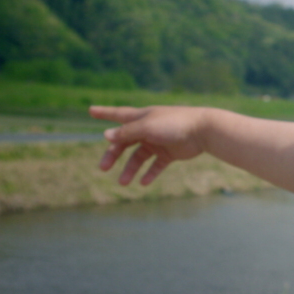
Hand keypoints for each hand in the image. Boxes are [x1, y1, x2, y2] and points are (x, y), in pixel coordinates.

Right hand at [89, 105, 209, 185]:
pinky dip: (149, 173)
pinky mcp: (170, 153)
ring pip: (139, 157)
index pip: (118, 115)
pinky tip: (143, 183)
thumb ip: (127, 132)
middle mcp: (148, 129)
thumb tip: (106, 135)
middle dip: (113, 154)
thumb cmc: (174, 124)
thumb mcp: (147, 127)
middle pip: (125, 142)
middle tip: (103, 168)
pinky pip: (156, 165)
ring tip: (123, 182)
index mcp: (141, 117)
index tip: (90, 110)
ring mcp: (159, 141)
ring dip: (130, 169)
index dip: (104, 113)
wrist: (203, 131)